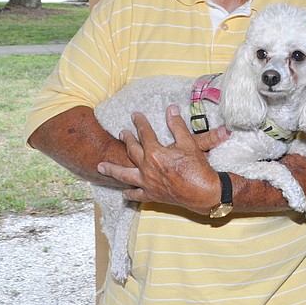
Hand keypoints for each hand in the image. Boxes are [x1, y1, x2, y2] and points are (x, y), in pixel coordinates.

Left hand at [97, 105, 228, 213]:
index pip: (144, 133)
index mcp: (155, 153)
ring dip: (112, 170)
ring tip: (101, 166)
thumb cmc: (197, 167)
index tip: (135, 115)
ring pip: (124, 175)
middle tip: (122, 133)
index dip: (139, 122)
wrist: (204, 192)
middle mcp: (146, 168)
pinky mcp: (152, 195)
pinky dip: (129, 193)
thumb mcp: (189, 142)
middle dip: (127, 140)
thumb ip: (177, 125)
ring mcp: (147, 183)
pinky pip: (136, 195)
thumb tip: (171, 109)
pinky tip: (124, 192)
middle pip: (132, 151)